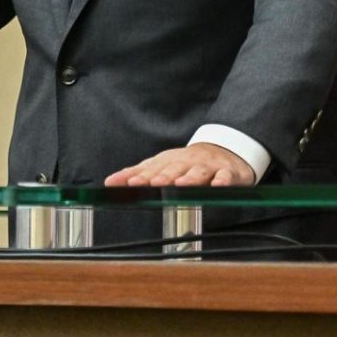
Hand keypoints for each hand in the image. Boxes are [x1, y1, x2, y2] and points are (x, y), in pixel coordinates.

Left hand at [104, 142, 254, 186]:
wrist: (223, 150)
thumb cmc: (186, 162)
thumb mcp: (162, 165)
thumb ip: (137, 174)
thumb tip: (109, 182)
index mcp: (169, 161)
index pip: (152, 169)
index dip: (141, 176)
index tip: (129, 183)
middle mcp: (187, 162)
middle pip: (174, 169)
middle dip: (163, 176)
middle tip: (152, 183)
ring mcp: (207, 166)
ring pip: (198, 172)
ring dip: (189, 178)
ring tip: (180, 185)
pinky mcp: (227, 172)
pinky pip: (225, 176)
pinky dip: (222, 181)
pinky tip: (217, 185)